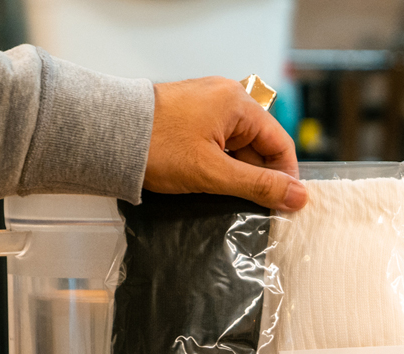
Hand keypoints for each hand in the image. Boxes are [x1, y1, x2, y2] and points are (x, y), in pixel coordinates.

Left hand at [144, 78, 306, 209]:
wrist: (105, 135)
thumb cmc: (155, 145)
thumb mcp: (214, 173)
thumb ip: (259, 187)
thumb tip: (297, 196)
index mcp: (238, 103)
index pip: (280, 143)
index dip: (285, 177)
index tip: (284, 204)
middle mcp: (225, 98)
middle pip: (260, 146)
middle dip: (257, 177)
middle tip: (249, 205)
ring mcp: (206, 106)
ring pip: (238, 148)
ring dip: (235, 173)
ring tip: (218, 191)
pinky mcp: (190, 118)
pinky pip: (218, 144)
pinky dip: (218, 165)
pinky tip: (206, 181)